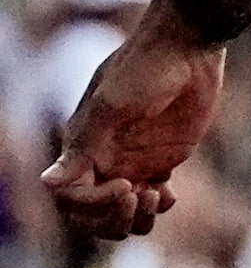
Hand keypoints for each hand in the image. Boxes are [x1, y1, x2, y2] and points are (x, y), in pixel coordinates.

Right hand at [40, 18, 223, 253]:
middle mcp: (103, 157)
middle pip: (93, 212)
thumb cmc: (144, 68)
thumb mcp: (112, 106)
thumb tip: (47, 183)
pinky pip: (151, 197)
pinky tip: (169, 193)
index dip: (93, 204)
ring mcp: (133, 159)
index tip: (127, 186)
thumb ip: (84, 146)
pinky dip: (157, 205)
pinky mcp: (162, 157)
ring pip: (123, 210)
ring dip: (138, 216)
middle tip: (142, 196)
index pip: (70, 197)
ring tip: (159, 195)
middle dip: (113, 219)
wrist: (186, 48)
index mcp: (82, 146)